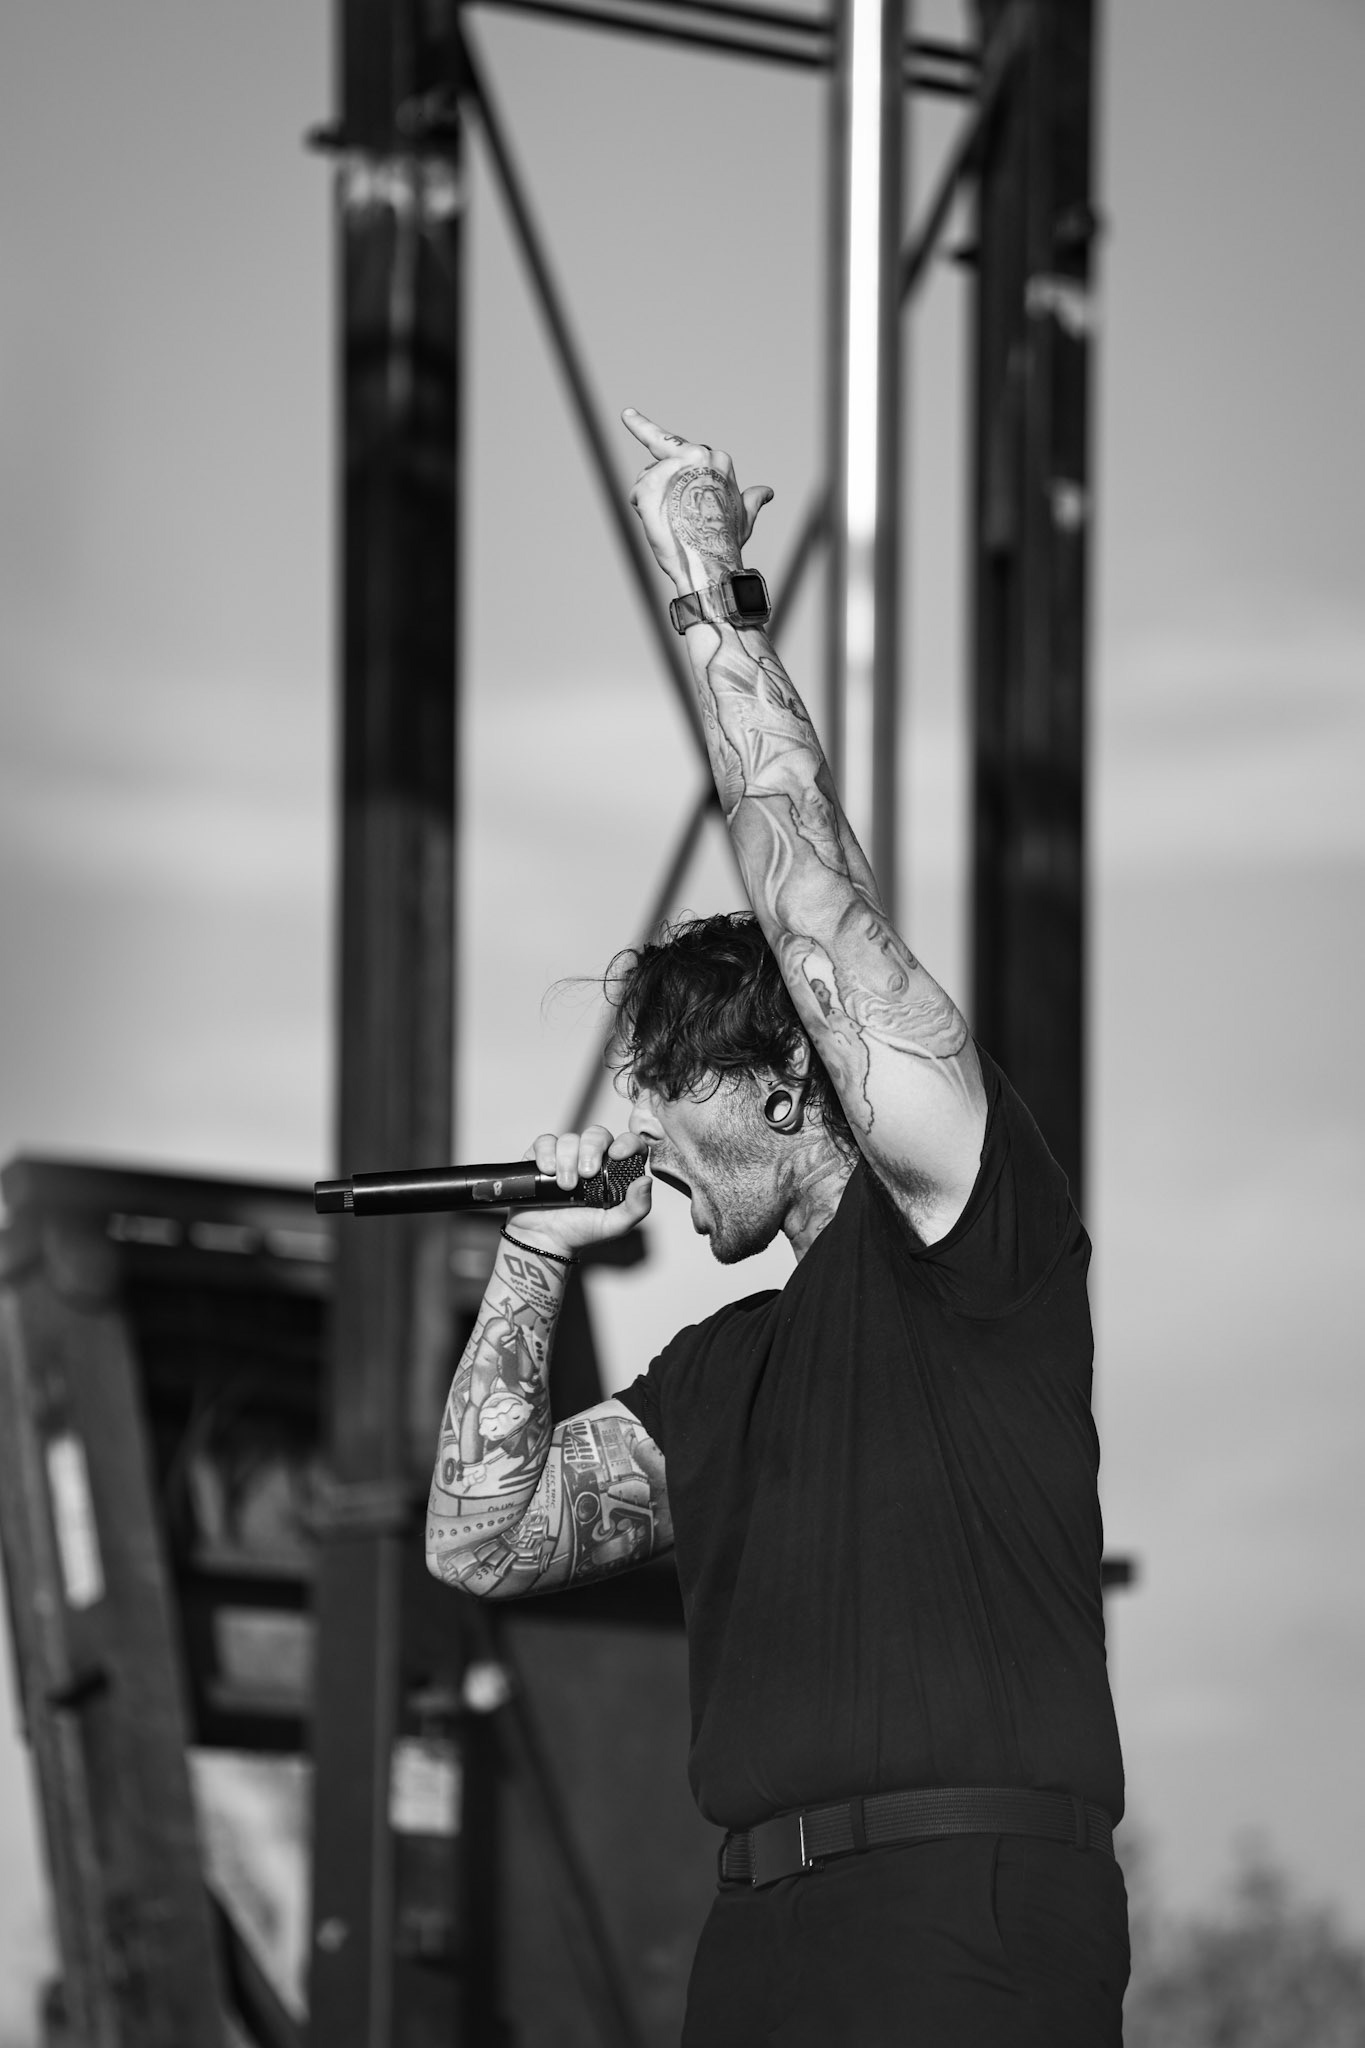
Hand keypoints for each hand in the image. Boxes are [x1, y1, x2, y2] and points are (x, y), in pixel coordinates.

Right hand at [504, 1125, 651, 1258]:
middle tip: (586, 1175)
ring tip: (565, 1186)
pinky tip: (548, 1171)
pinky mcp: (543, 1156)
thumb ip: (636, 1207)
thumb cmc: (581, 1231)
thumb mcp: (615, 1225)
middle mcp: (592, 1158)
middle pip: (597, 1134)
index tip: (616, 1154)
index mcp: (615, 1171)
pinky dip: (546, 1153)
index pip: (628, 1143)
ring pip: (570, 1139)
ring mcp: (567, 1156)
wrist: (545, 1240)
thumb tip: (646, 1181)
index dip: (626, 1142)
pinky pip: (545, 1142)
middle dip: (591, 1150)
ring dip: (567, 1160)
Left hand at [622, 408, 772, 595]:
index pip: (685, 448)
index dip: (653, 430)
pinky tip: (658, 523)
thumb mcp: (744, 516)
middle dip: (653, 460)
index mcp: (717, 459)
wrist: (710, 563)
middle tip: (628, 414)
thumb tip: (767, 492)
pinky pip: (637, 494)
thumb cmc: (726, 543)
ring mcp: (672, 468)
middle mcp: (695, 455)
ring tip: (672, 523)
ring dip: (653, 500)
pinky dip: (642, 510)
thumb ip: (752, 499)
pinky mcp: (650, 483)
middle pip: (663, 456)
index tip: (627, 413)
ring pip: (649, 478)